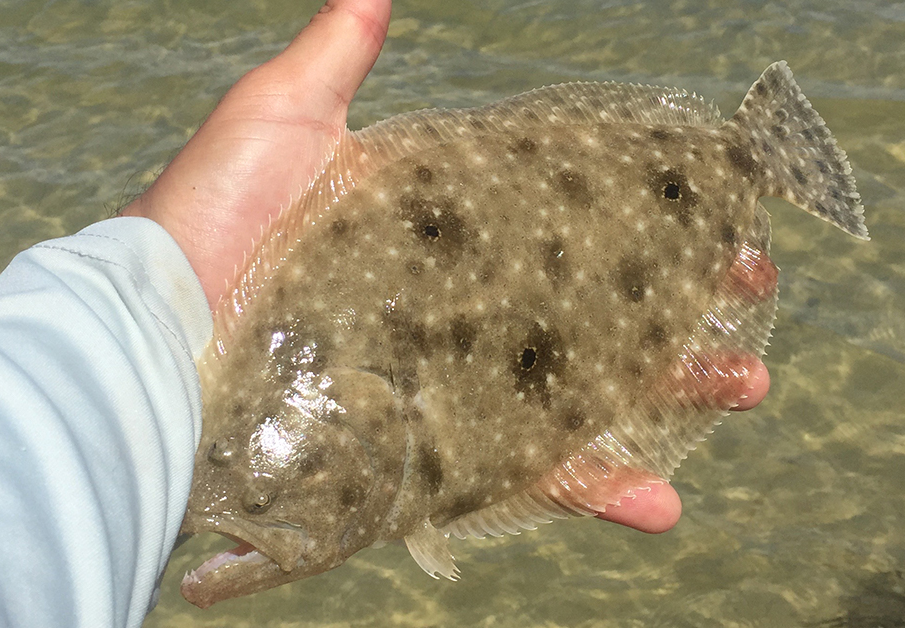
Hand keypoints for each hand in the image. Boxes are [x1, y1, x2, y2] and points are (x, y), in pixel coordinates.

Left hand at [122, 0, 771, 534]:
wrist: (153, 341)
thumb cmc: (210, 224)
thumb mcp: (278, 120)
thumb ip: (334, 58)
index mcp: (443, 237)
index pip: (569, 225)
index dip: (645, 221)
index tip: (715, 216)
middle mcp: (458, 312)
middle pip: (596, 314)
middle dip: (683, 310)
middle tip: (751, 302)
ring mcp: (451, 388)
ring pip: (585, 399)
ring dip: (670, 400)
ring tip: (740, 386)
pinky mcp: (432, 457)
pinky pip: (526, 479)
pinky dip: (597, 491)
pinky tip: (660, 502)